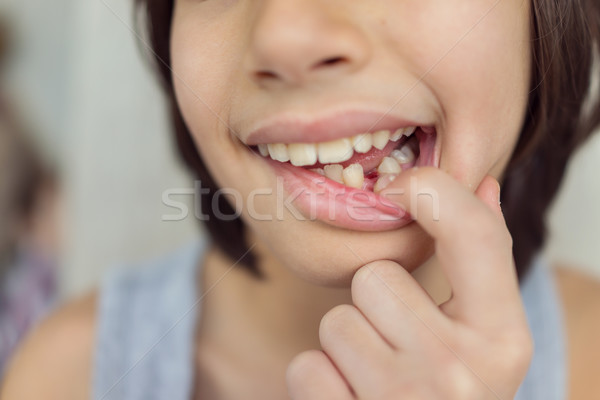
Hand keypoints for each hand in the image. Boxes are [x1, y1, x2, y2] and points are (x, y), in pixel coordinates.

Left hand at [286, 168, 532, 399]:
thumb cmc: (451, 396)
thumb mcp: (483, 339)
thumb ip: (482, 261)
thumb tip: (485, 185)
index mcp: (503, 341)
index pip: (475, 234)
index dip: (435, 191)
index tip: (405, 187)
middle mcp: (461, 374)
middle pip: (376, 278)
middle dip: (374, 308)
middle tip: (397, 349)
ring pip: (336, 323)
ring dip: (346, 350)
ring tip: (377, 383)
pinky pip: (308, 369)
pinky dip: (321, 386)